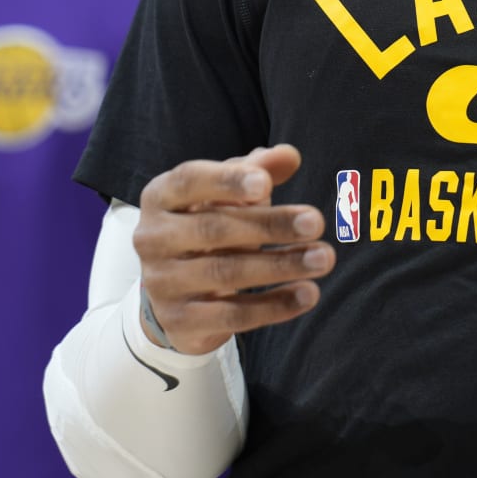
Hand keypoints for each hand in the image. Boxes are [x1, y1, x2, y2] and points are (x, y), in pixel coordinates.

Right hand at [133, 144, 335, 355]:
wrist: (172, 294)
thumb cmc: (208, 226)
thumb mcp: (227, 194)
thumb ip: (257, 170)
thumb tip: (289, 156)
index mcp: (161, 196)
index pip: (189, 181)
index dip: (227, 181)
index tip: (266, 185)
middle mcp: (153, 238)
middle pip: (214, 228)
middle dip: (269, 225)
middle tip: (316, 222)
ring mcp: (162, 283)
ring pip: (226, 274)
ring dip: (281, 265)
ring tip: (323, 257)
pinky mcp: (180, 321)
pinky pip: (232, 315)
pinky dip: (274, 305)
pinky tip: (308, 293)